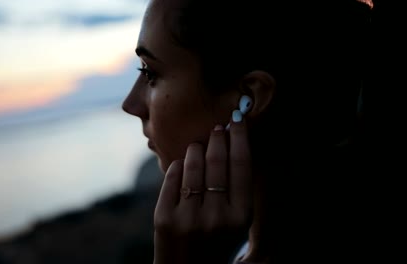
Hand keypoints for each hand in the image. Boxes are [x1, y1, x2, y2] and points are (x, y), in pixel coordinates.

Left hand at [153, 119, 253, 263]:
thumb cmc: (216, 242)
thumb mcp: (237, 223)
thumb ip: (237, 189)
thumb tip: (231, 143)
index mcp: (240, 217)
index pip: (242, 165)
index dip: (240, 137)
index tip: (237, 120)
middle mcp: (216, 216)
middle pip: (217, 160)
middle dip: (218, 137)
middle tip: (218, 127)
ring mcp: (188, 217)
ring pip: (192, 164)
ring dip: (196, 148)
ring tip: (200, 146)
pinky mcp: (164, 217)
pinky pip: (172, 176)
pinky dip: (178, 165)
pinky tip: (183, 164)